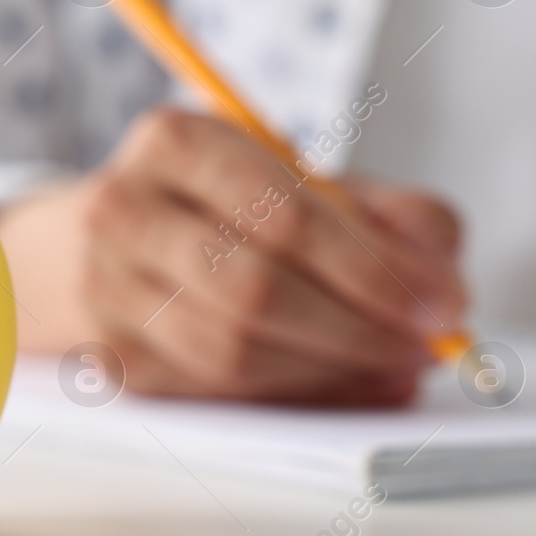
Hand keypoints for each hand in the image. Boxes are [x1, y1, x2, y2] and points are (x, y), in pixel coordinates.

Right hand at [0, 107, 466, 405]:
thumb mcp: (298, 179)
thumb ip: (384, 213)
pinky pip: (212, 390)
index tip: (444, 304)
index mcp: (174, 142)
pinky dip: (290, 394)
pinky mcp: (106, 354)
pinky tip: (336, 380)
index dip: (373, 270)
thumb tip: (440, 279)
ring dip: (328, 371)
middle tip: (424, 348)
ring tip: (391, 365)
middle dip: (358, 330)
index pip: (282, 216)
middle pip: (252, 290)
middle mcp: (122, 209)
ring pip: (230, 352)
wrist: (92, 242)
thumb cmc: (220, 207)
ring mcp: (104, 287)